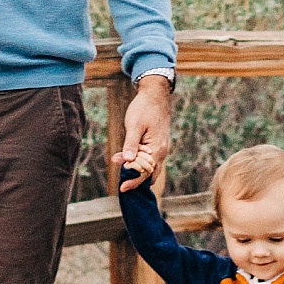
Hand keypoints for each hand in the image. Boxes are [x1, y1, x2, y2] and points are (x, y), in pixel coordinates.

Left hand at [113, 74, 171, 190]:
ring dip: (138, 170)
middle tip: (122, 183)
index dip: (134, 182)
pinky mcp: (159, 143)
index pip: (146, 173)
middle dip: (137, 180)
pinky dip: (141, 162)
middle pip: (151, 174)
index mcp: (157, 149)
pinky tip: (130, 159)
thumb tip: (126, 161)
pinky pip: (151, 159)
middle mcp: (162, 151)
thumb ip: (131, 144)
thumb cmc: (144, 108)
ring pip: (151, 167)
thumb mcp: (134, 125)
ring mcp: (162, 147)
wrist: (155, 94)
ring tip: (122, 168)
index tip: (122, 189)